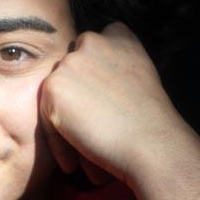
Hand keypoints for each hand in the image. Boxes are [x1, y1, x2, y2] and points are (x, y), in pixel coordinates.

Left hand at [38, 21, 185, 187]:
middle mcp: (93, 40)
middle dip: (75, 102)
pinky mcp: (53, 85)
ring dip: (66, 124)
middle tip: (87, 133)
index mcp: (118, 35)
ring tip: (82, 154)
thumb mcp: (140, 77)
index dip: (93, 79)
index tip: (101, 108)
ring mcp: (71, 61)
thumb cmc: (152, 122)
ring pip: (57, 96)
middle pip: (70, 72)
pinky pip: (47, 118)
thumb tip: (89, 84)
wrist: (152, 143)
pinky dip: (58, 143)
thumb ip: (114, 68)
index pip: (92, 49)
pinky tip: (74, 164)